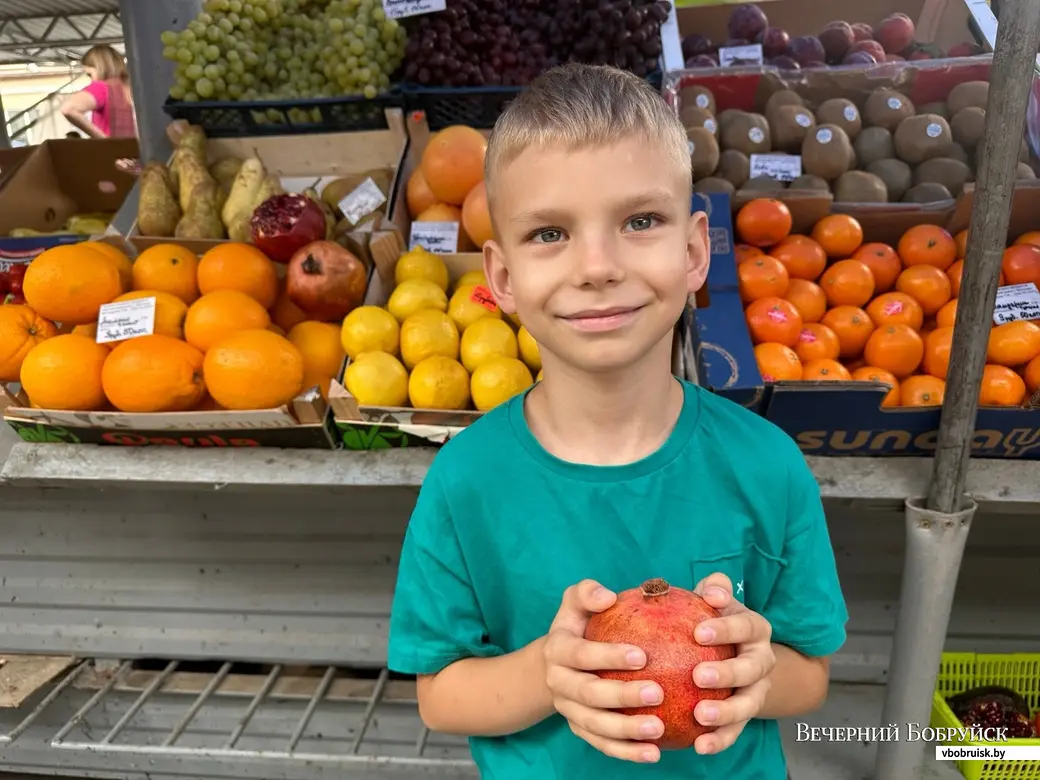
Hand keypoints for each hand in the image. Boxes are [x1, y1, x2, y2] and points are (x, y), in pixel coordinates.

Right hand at [543, 579, 665, 763]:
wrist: (558, 662)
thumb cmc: (578, 625)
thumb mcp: (575, 602)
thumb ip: (587, 592)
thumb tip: (608, 597)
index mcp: (557, 650)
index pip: (580, 654)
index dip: (608, 656)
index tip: (642, 656)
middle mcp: (558, 683)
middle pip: (588, 693)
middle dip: (621, 695)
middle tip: (657, 693)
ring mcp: (568, 710)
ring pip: (595, 725)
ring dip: (626, 730)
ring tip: (658, 728)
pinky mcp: (580, 730)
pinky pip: (602, 745)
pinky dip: (626, 752)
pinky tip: (654, 752)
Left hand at [691, 573, 775, 754]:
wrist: (737, 654)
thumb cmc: (715, 620)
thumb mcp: (716, 601)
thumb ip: (714, 590)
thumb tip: (711, 590)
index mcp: (755, 629)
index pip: (745, 626)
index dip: (725, 629)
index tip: (698, 632)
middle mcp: (761, 661)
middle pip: (751, 669)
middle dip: (728, 673)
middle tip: (698, 675)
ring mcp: (756, 691)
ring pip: (748, 704)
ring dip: (726, 713)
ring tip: (699, 715)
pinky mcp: (745, 716)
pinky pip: (735, 731)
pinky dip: (720, 740)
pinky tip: (698, 746)